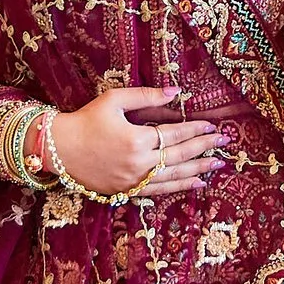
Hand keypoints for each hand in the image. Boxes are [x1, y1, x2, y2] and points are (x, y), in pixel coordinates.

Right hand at [43, 87, 225, 198]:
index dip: (196, 130)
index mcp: (138, 139)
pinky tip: (196, 184)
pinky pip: (160, 191)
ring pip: (174, 176)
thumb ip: (147, 96)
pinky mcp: (128, 191)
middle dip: (204, 148)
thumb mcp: (114, 100)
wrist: (59, 149)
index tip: (213, 126)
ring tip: (218, 165)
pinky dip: (180, 187)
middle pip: (180, 155)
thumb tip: (177, 92)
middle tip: (225, 143)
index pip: (176, 134)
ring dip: (199, 170)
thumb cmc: (85, 121)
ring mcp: (134, 181)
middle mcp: (139, 163)